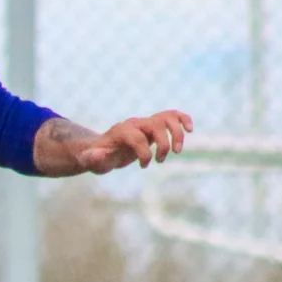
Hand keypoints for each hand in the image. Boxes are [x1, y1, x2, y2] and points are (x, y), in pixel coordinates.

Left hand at [42, 111, 191, 175]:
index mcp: (121, 131)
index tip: (143, 166)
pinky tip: (190, 129)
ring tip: (176, 152)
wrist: (101, 150)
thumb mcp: (90, 161)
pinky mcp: (154, 126)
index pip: (137, 137)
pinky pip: (172, 115)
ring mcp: (146, 123)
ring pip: (167, 117)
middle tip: (160, 161)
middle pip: (156, 124)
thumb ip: (92, 158)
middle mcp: (135, 123)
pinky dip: (183, 119)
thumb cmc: (97, 158)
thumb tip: (98, 154)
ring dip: (177, 134)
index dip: (143, 153)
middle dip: (163, 144)